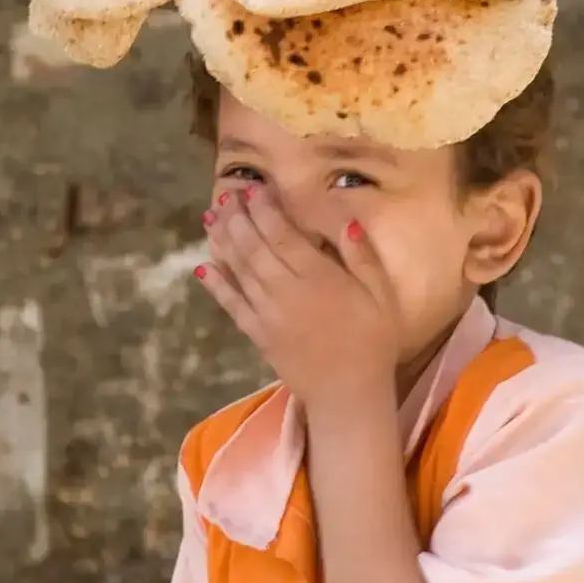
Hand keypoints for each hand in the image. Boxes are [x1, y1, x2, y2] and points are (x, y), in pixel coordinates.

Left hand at [197, 184, 399, 418]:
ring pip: (238, 270)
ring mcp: (267, 314)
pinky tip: (203, 267)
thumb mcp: (381, 294)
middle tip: (225, 195)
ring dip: (222, 241)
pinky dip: (217, 285)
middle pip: (253, 247)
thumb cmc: (373, 340)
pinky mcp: (257, 335)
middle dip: (237, 218)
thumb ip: (361, 255)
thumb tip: (344, 218)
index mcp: (318, 277)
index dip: (264, 209)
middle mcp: (285, 291)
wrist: (349, 395)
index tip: (253, 187)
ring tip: (210, 217)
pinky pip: (232, 304)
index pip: (282, 234)